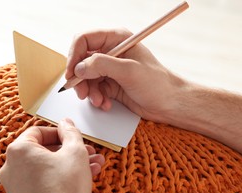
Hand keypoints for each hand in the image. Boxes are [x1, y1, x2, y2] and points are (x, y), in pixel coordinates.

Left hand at [0, 118, 102, 192]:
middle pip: (43, 151)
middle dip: (69, 151)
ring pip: (45, 167)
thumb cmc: (66, 188)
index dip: (60, 132)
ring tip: (92, 166)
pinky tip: (82, 179)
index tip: (73, 136)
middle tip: (87, 152)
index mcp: (18, 150)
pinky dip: (59, 177)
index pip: (38, 132)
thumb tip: (66, 123)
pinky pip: (42, 181)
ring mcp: (14, 186)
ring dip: (69, 165)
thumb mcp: (75, 151)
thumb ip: (70, 132)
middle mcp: (10, 167)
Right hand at [65, 29, 185, 122]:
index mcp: (117, 39)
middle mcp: (111, 52)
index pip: (85, 40)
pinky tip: (106, 104)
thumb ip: (102, 66)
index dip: (74, 55)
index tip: (72, 72)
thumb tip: (79, 67)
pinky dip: (96, 98)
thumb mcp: (129, 71)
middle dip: (80, 78)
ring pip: (85, 77)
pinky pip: (93, 89)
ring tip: (99, 101)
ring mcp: (110, 69)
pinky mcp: (110, 84)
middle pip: (81, 60)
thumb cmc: (157, 84)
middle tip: (82, 92)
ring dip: (89, 91)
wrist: (170, 104)